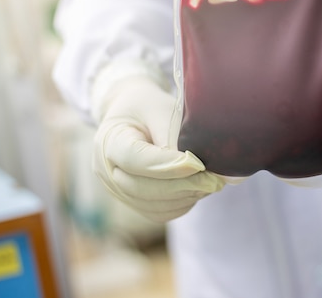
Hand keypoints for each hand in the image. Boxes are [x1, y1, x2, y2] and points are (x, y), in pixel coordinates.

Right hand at [91, 67, 224, 222]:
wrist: (133, 115)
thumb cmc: (148, 108)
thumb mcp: (160, 109)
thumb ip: (172, 135)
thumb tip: (196, 165)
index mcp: (109, 141)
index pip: (136, 160)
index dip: (168, 166)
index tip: (198, 164)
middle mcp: (107, 172)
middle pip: (143, 188)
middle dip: (183, 185)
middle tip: (214, 179)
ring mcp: (118, 191)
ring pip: (154, 205)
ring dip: (186, 196)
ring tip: (210, 181)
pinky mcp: (135, 203)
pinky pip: (161, 212)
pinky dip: (183, 204)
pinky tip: (199, 188)